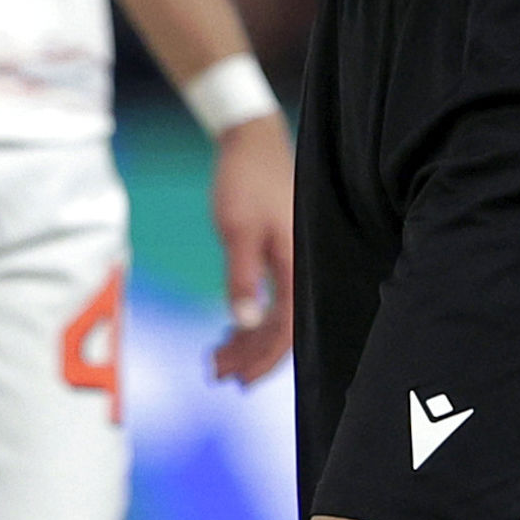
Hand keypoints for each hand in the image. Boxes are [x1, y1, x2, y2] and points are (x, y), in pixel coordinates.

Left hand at [210, 111, 297, 383]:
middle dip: (252, 355)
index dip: (265, 359)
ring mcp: (293, 261)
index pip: (288, 330)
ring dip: (249, 339)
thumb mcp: (236, 230)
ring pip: (276, 315)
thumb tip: (245, 322)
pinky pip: (273, 297)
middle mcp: (301, 268)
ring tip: (217, 358)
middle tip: (220, 375)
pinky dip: (251, 317)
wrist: (252, 140)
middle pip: (282, 329)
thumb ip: (243, 277)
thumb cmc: (245, 181)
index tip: (240, 380)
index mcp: (296, 265)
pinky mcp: (283, 253)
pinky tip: (231, 329)